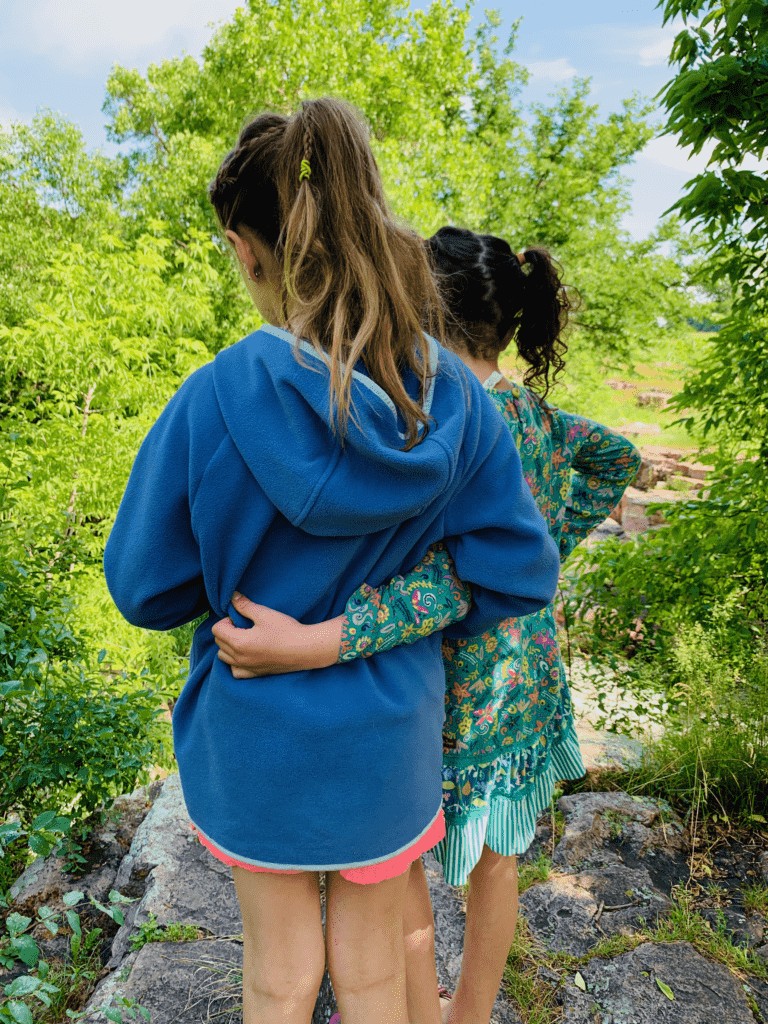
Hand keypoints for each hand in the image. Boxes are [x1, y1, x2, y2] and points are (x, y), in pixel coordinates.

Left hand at [211, 592, 342, 676]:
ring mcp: (247, 668)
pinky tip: (246, 655)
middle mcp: (239, 658)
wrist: (306, 649)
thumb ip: (245, 606)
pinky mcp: (256, 674)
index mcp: (238, 642)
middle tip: (243, 625)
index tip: (240, 617)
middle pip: (219, 643)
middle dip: (226, 631)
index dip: (226, 620)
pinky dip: (235, 663)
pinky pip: (236, 671)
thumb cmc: (286, 630)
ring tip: (244, 638)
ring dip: (228, 646)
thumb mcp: (264, 614)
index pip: (217, 629)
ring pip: (224, 658)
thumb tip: (232, 597)